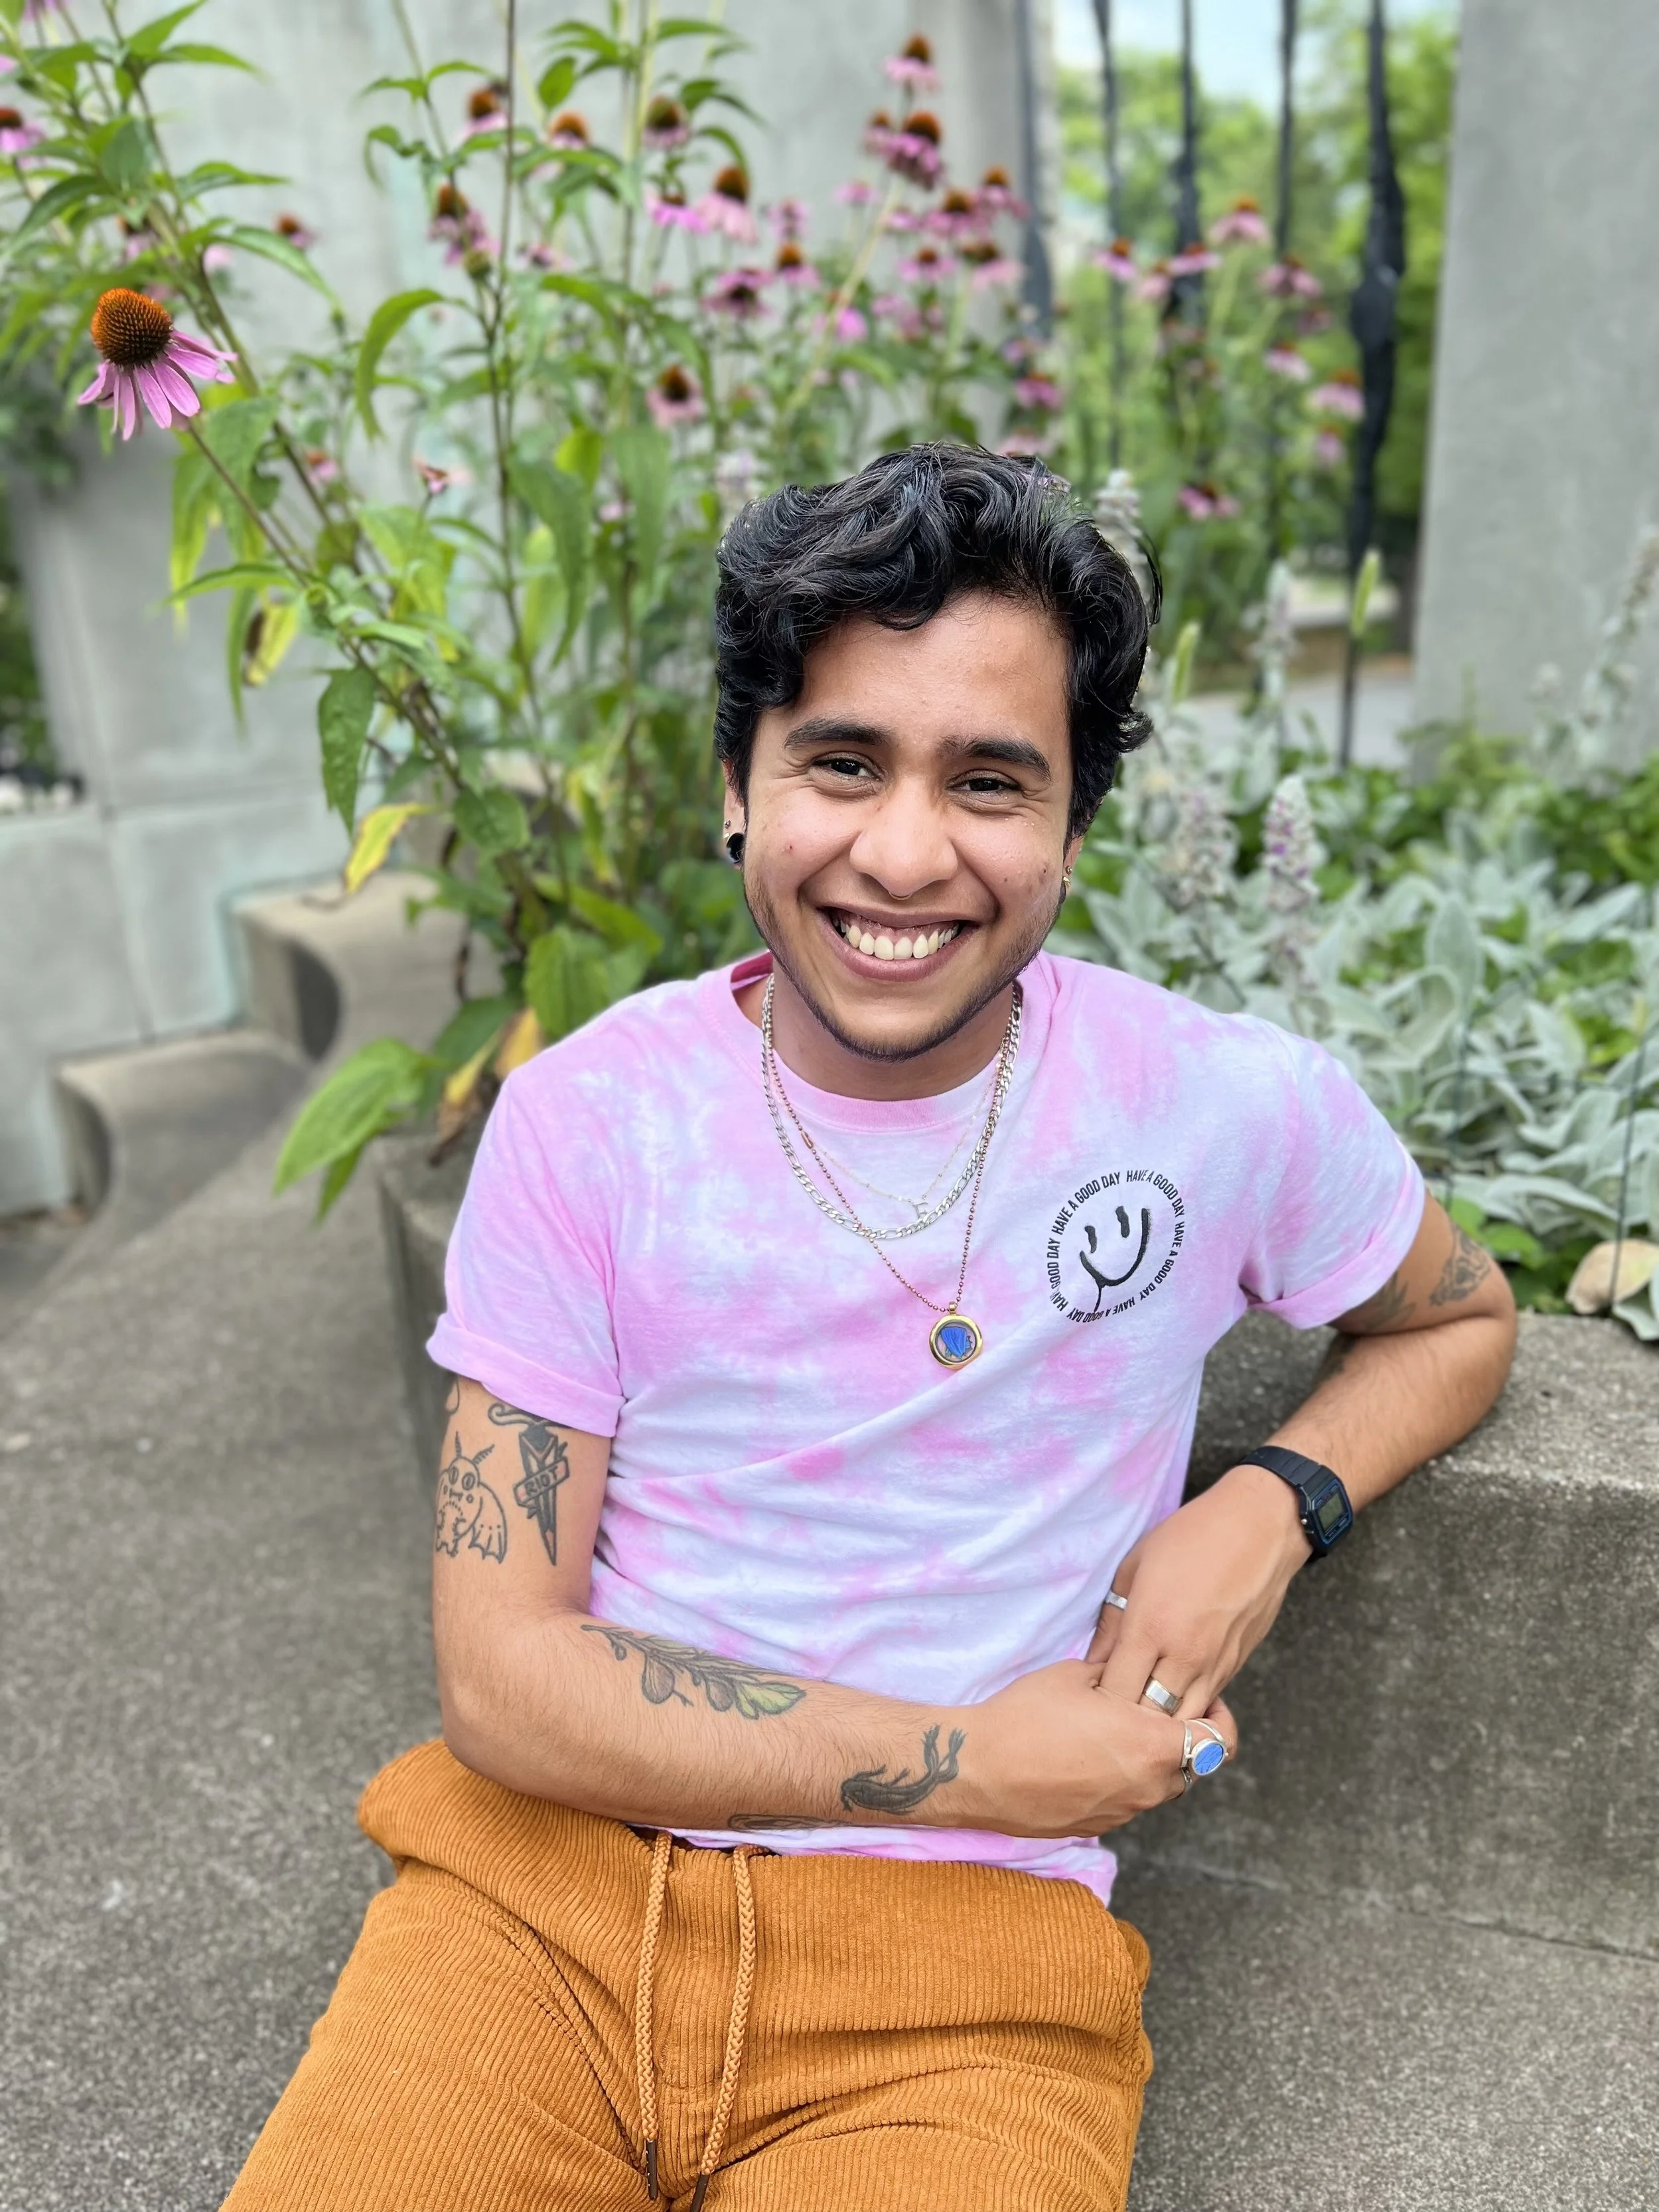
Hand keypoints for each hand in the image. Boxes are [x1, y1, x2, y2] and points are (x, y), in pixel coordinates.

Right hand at [959, 1661, 1236, 1837]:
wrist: (977, 1770)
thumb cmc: (1026, 1715)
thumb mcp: (1076, 1675)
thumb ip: (1119, 1673)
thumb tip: (1133, 1664)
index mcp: (1151, 1745)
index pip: (1218, 1743)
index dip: (1219, 1720)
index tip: (1203, 1702)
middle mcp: (1147, 1787)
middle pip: (1191, 1766)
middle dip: (1180, 1739)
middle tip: (1152, 1712)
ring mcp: (1123, 1813)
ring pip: (1158, 1787)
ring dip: (1149, 1762)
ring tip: (1114, 1734)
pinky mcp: (1097, 1827)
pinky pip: (1126, 1802)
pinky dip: (1121, 1782)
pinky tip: (1086, 1758)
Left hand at [1089, 1464, 1310, 1720]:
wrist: (1261, 1527)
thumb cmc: (1192, 1536)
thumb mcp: (1136, 1565)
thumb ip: (1113, 1618)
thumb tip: (1095, 1659)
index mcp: (1151, 1628)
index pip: (1117, 1693)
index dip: (1098, 1701)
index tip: (1089, 1691)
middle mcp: (1184, 1656)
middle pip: (1148, 1719)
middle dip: (1126, 1720)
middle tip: (1112, 1704)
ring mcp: (1215, 1666)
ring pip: (1182, 1723)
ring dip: (1160, 1721)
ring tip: (1143, 1704)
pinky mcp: (1236, 1666)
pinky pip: (1206, 1703)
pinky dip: (1187, 1707)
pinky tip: (1173, 1690)